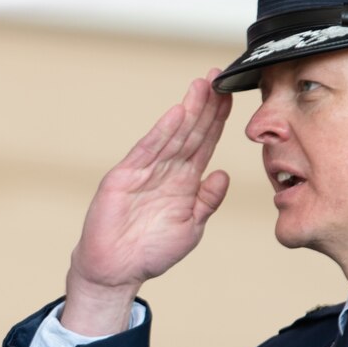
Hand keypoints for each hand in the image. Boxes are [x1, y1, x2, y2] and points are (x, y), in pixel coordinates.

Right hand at [61, 71, 232, 335]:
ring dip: (188, 110)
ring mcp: (144, 171)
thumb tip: (223, 174)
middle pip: (191, 131)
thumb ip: (207, 201)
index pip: (205, 143)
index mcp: (183, 181)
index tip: (231, 96)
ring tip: (202, 85)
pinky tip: (176, 114)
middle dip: (206, 105)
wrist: (116, 270)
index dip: (218, 120)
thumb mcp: (191, 227)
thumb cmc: (151, 252)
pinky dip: (162, 132)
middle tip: (220, 76)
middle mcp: (165, 170)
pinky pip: (147, 150)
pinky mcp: (125, 177)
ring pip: (172, 134)